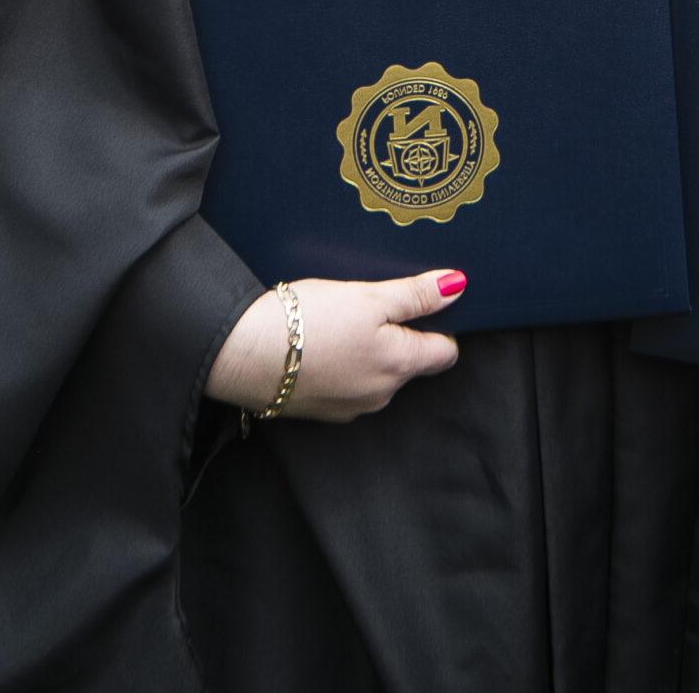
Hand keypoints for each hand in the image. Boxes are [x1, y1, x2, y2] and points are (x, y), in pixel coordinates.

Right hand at [205, 268, 465, 421]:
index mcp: (399, 367)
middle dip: (398, 337)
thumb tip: (458, 287)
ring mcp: (349, 408)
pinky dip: (340, 366)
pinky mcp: (319, 410)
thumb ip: (415, 296)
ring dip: (366, 352)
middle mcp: (381, 395)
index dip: (439, 324)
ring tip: (339, 321)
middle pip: (409, 364)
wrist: (241, 353)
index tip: (419, 304)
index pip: (445, 352)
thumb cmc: (308, 322)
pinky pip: (345, 386)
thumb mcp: (368, 297)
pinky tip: (318, 344)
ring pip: (376, 375)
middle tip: (370, 305)